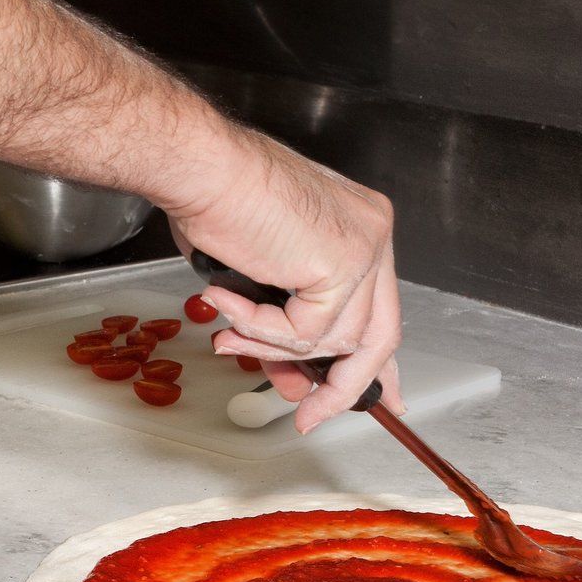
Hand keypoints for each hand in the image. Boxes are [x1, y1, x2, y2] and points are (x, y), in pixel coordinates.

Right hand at [165, 128, 403, 431]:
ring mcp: (364, 248)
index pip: (382, 312)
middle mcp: (373, 235)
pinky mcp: (341, 265)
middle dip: (342, 386)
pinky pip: (304, 333)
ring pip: (334, 341)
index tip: (381, 398)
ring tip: (231, 331)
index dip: (375, 364)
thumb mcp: (264, 278)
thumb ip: (288, 328)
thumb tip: (297, 385)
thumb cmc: (217, 200)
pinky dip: (260, 328)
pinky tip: (227, 299)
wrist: (200, 167)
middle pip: (378, 336)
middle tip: (311, 414)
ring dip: (272, 347)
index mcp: (362, 229)